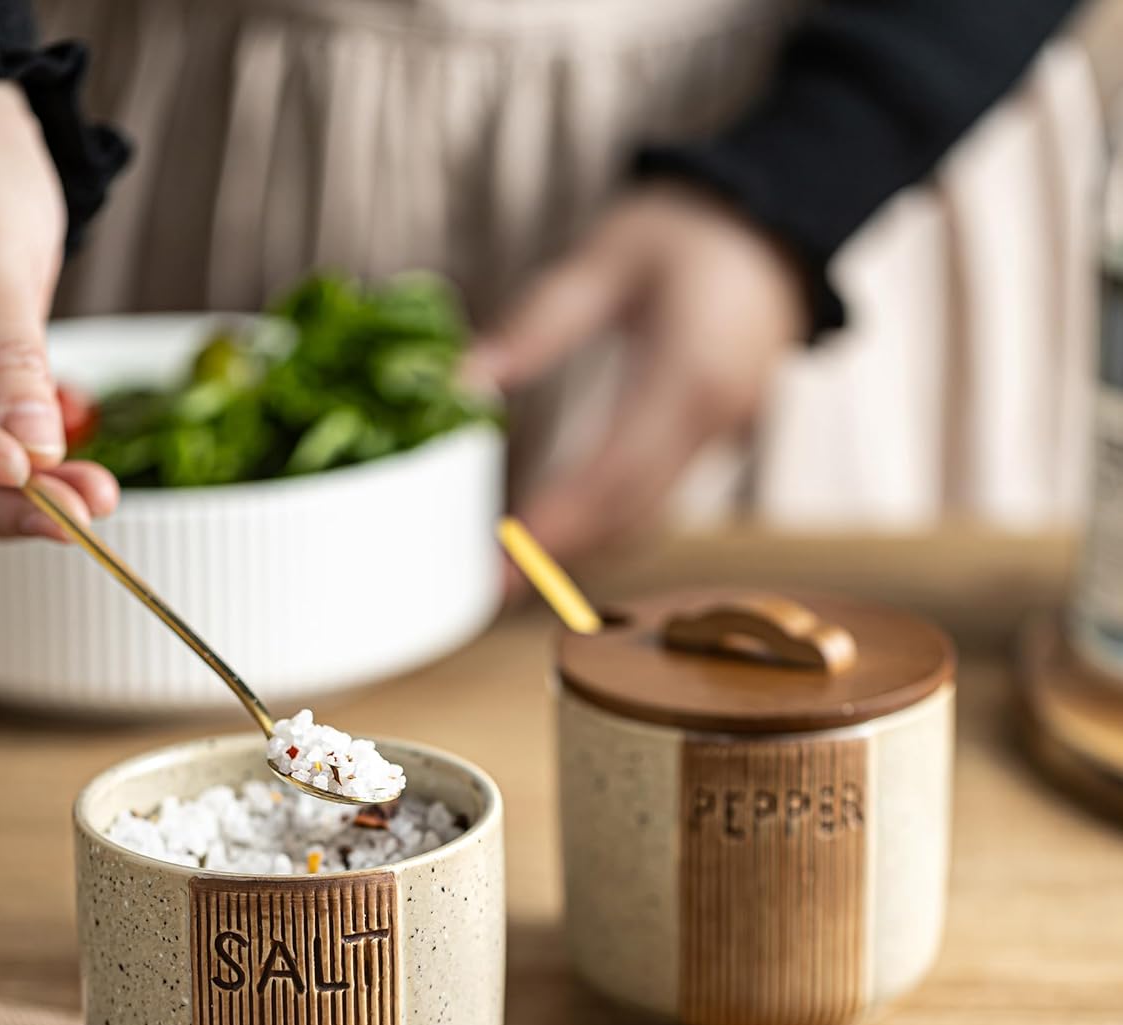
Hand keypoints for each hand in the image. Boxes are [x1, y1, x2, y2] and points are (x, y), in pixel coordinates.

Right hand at [0, 82, 117, 539]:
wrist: (0, 155)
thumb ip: (11, 361)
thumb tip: (29, 447)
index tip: (20, 475)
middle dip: (11, 499)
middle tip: (81, 511)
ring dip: (37, 494)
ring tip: (95, 498)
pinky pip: (3, 446)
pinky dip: (44, 469)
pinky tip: (85, 484)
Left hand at [466, 186, 808, 564]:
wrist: (778, 226)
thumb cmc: (689, 232)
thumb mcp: (607, 257)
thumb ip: (537, 322)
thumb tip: (464, 382)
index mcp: (690, 373)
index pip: (615, 471)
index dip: (559, 521)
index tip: (506, 555)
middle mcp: (714, 421)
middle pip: (630, 511)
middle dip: (562, 551)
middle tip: (494, 582)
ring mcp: (723, 439)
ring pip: (648, 516)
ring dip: (585, 548)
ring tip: (517, 569)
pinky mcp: (718, 444)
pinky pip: (661, 499)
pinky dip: (611, 524)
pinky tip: (563, 533)